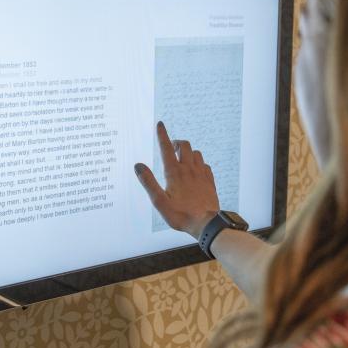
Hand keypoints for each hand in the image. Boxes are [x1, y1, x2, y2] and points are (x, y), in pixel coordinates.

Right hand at [134, 121, 220, 238]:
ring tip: (182, 159)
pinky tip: (195, 170)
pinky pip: (205, 164)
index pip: (166, 148)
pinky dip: (199, 163)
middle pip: (184, 146)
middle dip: (177, 143)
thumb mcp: (159, 201)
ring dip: (188, 152)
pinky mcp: (210, 181)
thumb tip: (138, 166)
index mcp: (174, 172)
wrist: (206, 223)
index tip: (160, 124)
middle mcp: (189, 169)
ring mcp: (201, 174)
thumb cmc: (181, 214)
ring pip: (196, 153)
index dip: (162, 135)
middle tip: (172, 148)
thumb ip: (148, 182)